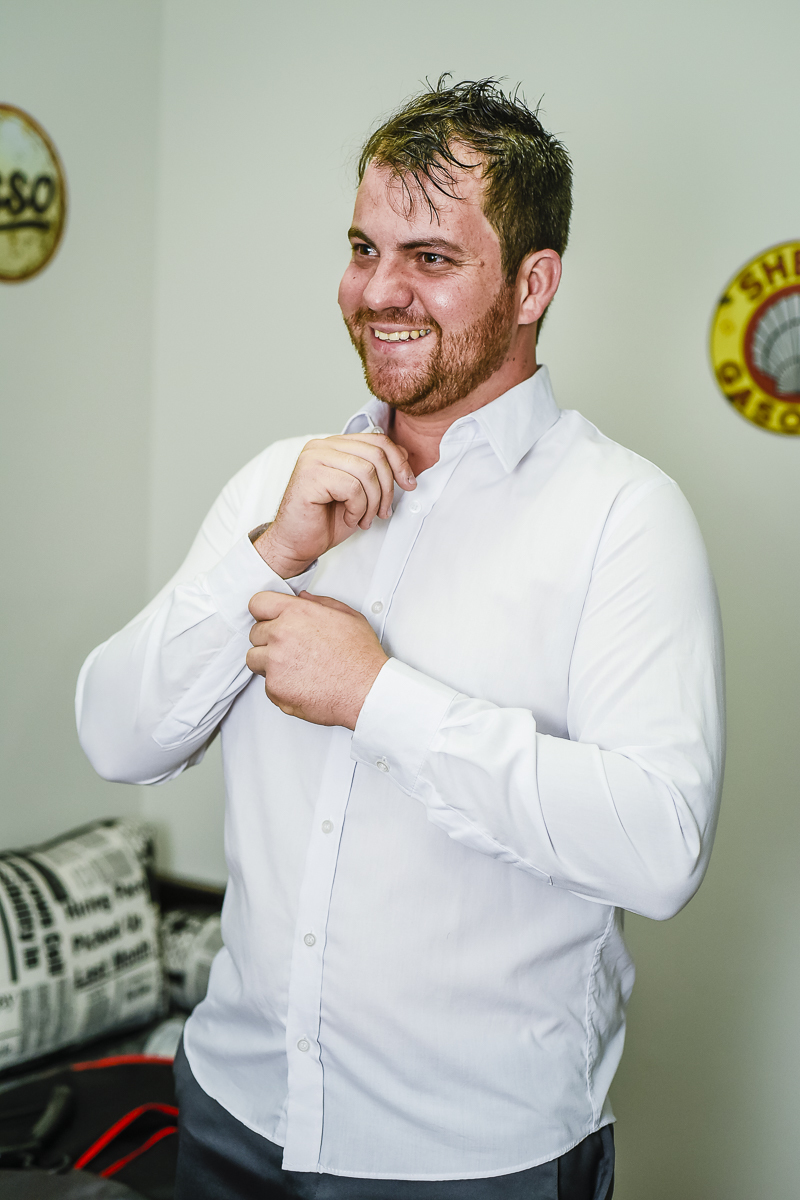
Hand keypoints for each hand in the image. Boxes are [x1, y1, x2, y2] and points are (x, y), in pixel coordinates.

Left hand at [246, 591, 387, 728]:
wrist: (367, 690)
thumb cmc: (360, 657)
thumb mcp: (347, 617)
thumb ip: (320, 603)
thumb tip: (303, 598)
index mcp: (296, 614)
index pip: (258, 603)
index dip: (264, 612)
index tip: (269, 620)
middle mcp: (281, 635)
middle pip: (255, 633)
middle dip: (269, 640)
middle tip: (291, 649)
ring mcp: (275, 662)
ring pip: (255, 659)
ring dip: (268, 663)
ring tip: (295, 668)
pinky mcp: (275, 687)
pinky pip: (266, 684)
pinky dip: (279, 686)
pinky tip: (301, 683)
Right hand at [254, 432, 415, 578]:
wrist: (296, 544)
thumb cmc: (325, 520)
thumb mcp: (361, 493)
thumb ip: (377, 471)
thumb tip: (404, 455)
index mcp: (334, 445)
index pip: (377, 440)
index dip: (399, 462)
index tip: (409, 484)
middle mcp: (321, 446)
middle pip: (376, 454)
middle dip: (388, 488)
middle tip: (383, 512)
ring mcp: (313, 458)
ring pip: (367, 471)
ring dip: (372, 502)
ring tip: (363, 518)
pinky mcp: (309, 475)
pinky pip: (352, 487)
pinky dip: (357, 509)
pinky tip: (348, 518)